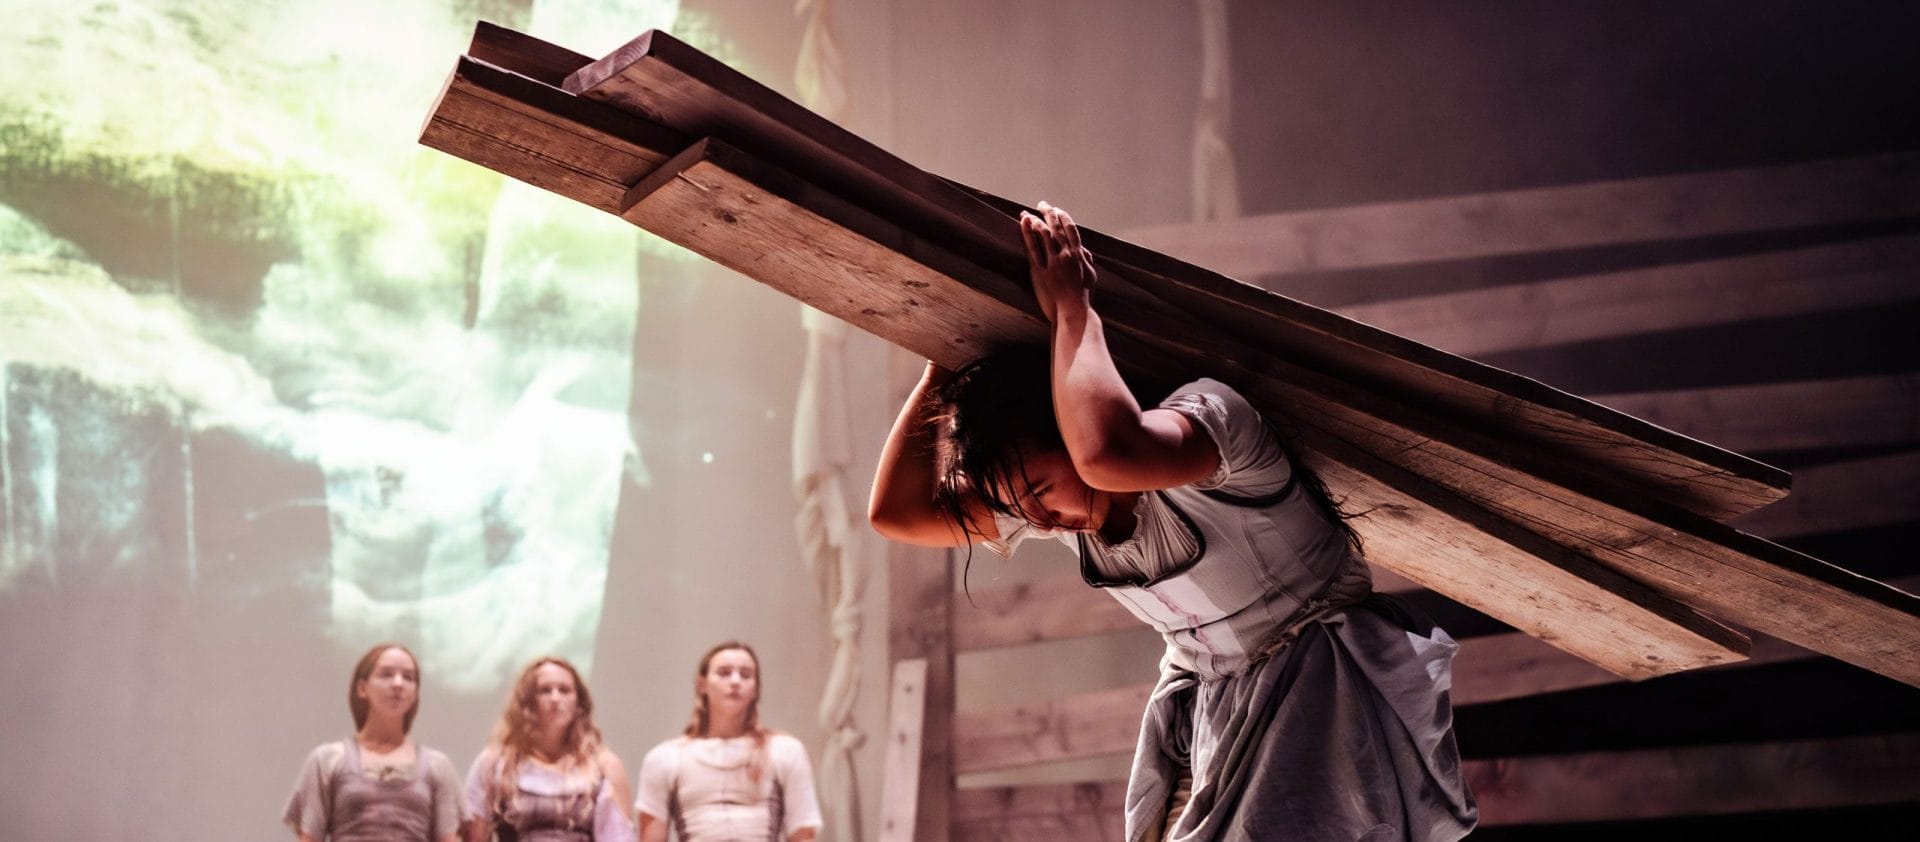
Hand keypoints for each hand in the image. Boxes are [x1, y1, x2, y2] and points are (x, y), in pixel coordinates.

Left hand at [1019, 201, 1096, 323]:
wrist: (1074, 311)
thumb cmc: (1083, 296)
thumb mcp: (1090, 275)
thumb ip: (1087, 259)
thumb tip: (1084, 249)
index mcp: (1079, 254)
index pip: (1071, 229)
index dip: (1063, 217)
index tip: (1057, 210)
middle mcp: (1066, 254)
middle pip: (1056, 228)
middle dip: (1049, 213)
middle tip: (1042, 204)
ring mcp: (1053, 262)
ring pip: (1044, 235)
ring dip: (1036, 220)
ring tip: (1027, 213)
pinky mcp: (1040, 271)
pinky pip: (1032, 248)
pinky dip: (1028, 233)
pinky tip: (1024, 223)